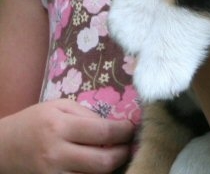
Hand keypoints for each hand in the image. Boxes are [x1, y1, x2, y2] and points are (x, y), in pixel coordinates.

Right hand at [0, 99, 134, 173]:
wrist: (5, 147)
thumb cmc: (35, 121)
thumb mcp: (59, 106)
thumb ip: (87, 114)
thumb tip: (113, 125)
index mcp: (60, 127)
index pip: (103, 132)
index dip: (124, 131)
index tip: (132, 127)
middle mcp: (57, 154)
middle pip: (102, 162)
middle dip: (123, 153)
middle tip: (129, 145)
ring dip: (111, 168)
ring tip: (117, 155)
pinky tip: (99, 167)